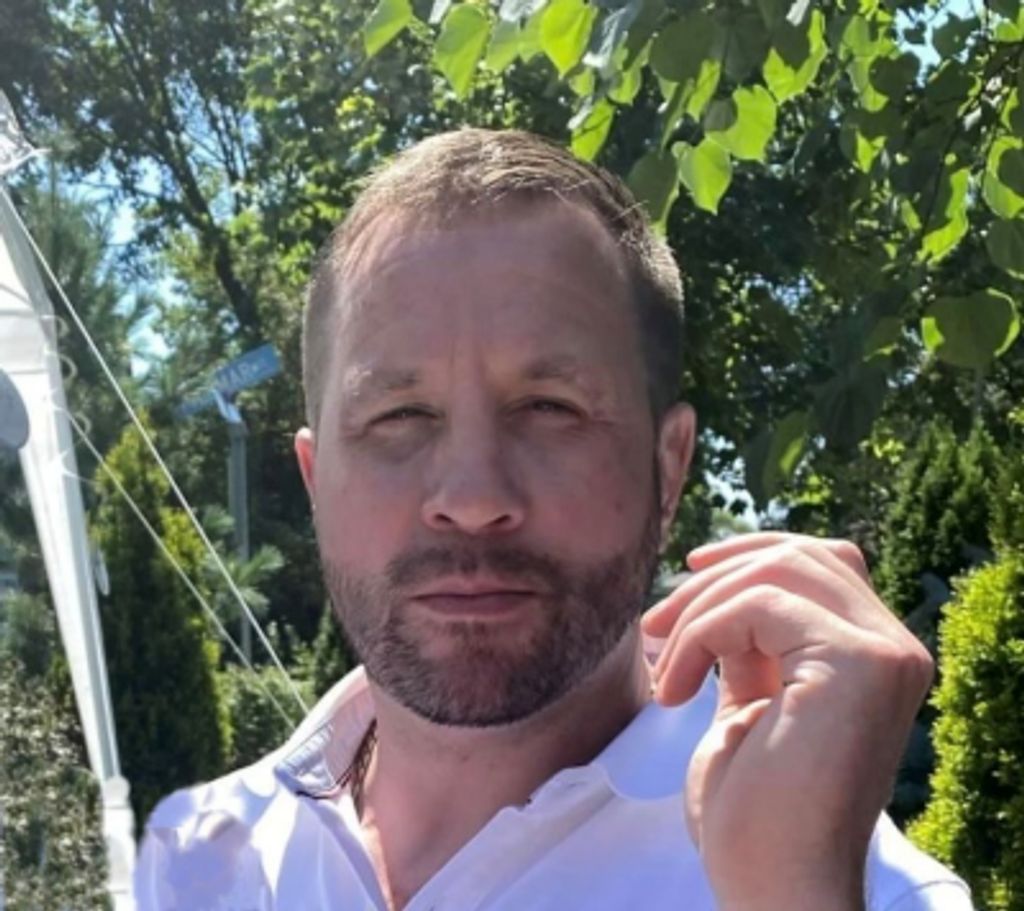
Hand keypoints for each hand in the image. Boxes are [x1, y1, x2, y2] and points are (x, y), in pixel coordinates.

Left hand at [641, 533, 932, 910]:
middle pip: (796, 556)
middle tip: (653, 627)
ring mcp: (885, 653)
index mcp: (875, 657)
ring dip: (696, 610)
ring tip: (661, 671)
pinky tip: (674, 693)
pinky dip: (698, 636)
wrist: (773, 884)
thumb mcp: (751, 703)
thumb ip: (754, 646)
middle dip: (712, 579)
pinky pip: (756, 606)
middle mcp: (895, 648)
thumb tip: (720, 584)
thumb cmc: (755, 810)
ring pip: (774, 572)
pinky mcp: (860, 662)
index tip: (689, 573)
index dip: (750, 553)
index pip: (821, 562)